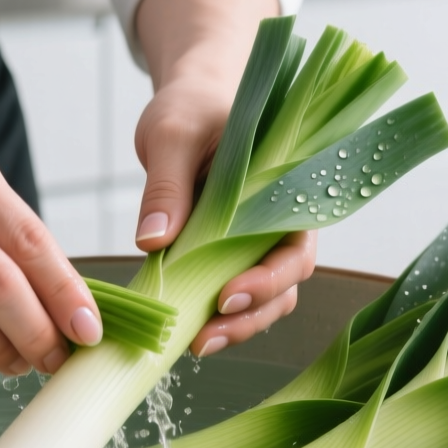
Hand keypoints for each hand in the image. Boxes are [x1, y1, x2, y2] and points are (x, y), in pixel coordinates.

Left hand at [131, 74, 316, 357]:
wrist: (187, 102)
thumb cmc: (191, 107)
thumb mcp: (172, 134)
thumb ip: (166, 185)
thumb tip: (152, 241)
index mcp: (285, 188)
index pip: (295, 247)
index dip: (269, 280)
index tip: (227, 297)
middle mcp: (280, 221)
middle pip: (286, 285)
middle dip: (251, 317)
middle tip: (205, 337)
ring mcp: (257, 241)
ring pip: (265, 300)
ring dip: (237, 328)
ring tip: (196, 345)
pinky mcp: (229, 254)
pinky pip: (233, 294)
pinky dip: (217, 317)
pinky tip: (188, 329)